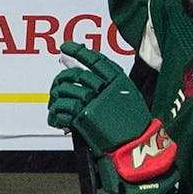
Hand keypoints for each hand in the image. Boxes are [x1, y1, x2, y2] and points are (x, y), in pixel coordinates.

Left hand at [48, 41, 177, 193]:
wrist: (136, 146)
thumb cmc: (134, 125)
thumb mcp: (129, 98)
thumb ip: (111, 86)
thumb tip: (88, 78)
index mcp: (119, 81)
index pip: (94, 60)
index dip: (78, 51)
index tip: (65, 47)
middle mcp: (105, 89)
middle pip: (77, 75)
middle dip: (63, 77)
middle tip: (58, 82)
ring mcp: (94, 102)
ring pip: (67, 90)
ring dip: (57, 96)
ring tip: (56, 102)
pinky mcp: (84, 117)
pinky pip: (63, 109)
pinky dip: (56, 113)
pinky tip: (56, 117)